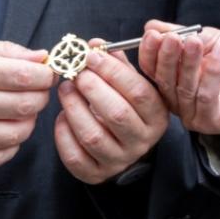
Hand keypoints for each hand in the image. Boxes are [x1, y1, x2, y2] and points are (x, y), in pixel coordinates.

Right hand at [0, 38, 53, 169]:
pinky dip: (10, 147)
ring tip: (22, 113)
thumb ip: (7, 51)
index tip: (47, 76)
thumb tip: (42, 58)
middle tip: (37, 94)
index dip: (45, 77)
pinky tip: (7, 133)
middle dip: (41, 99)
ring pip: (15, 134)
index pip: (24, 77)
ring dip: (29, 124)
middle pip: (24, 106)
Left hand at [53, 42, 168, 184]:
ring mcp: (119, 160)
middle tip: (77, 72)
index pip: (138, 91)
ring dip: (74, 107)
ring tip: (65, 89)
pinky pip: (75, 156)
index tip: (91, 55)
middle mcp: (142, 141)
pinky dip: (63, 134)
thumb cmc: (128, 107)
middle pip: (117, 114)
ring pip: (93, 136)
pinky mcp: (96, 174)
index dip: (113, 71)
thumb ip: (118, 64)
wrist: (124, 146)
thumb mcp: (133, 84)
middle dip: (92, 88)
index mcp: (157, 116)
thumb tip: (96, 44)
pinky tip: (62, 116)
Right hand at [139, 21, 219, 134]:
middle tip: (171, 38)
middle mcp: (179, 99)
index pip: (152, 69)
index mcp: (173, 79)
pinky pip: (206, 99)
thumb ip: (181, 33)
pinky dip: (211, 75)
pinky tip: (219, 55)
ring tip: (196, 41)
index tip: (151, 35)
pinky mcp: (212, 121)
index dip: (150, 52)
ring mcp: (194, 113)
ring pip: (184, 89)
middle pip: (164, 80)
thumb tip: (151, 26)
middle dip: (166, 57)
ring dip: (189, 63)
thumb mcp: (209, 37)